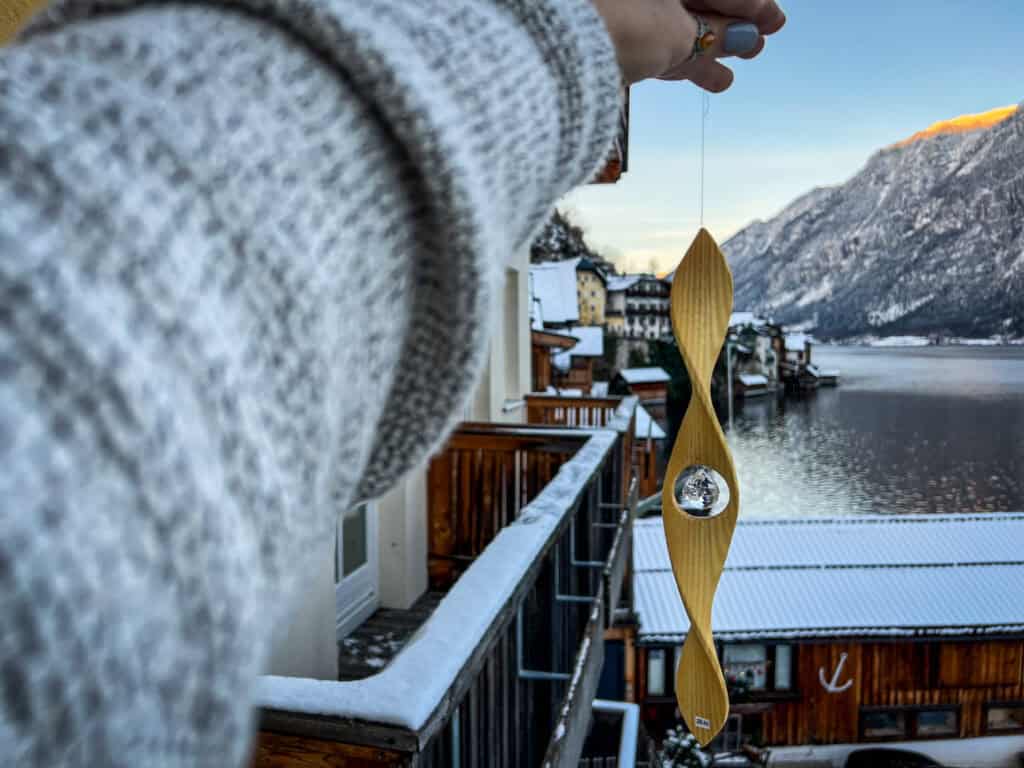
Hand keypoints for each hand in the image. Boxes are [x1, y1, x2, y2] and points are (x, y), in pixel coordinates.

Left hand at [591, 0, 785, 89]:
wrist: (547, 56)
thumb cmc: (613, 23)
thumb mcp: (673, 31)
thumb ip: (711, 34)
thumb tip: (741, 38)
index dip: (748, 2)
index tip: (773, 23)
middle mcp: (639, 0)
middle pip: (694, 1)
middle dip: (732, 20)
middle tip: (762, 41)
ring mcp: (621, 15)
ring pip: (676, 24)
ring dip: (712, 42)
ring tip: (743, 60)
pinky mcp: (606, 43)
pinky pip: (653, 43)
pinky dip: (682, 58)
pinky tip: (715, 78)